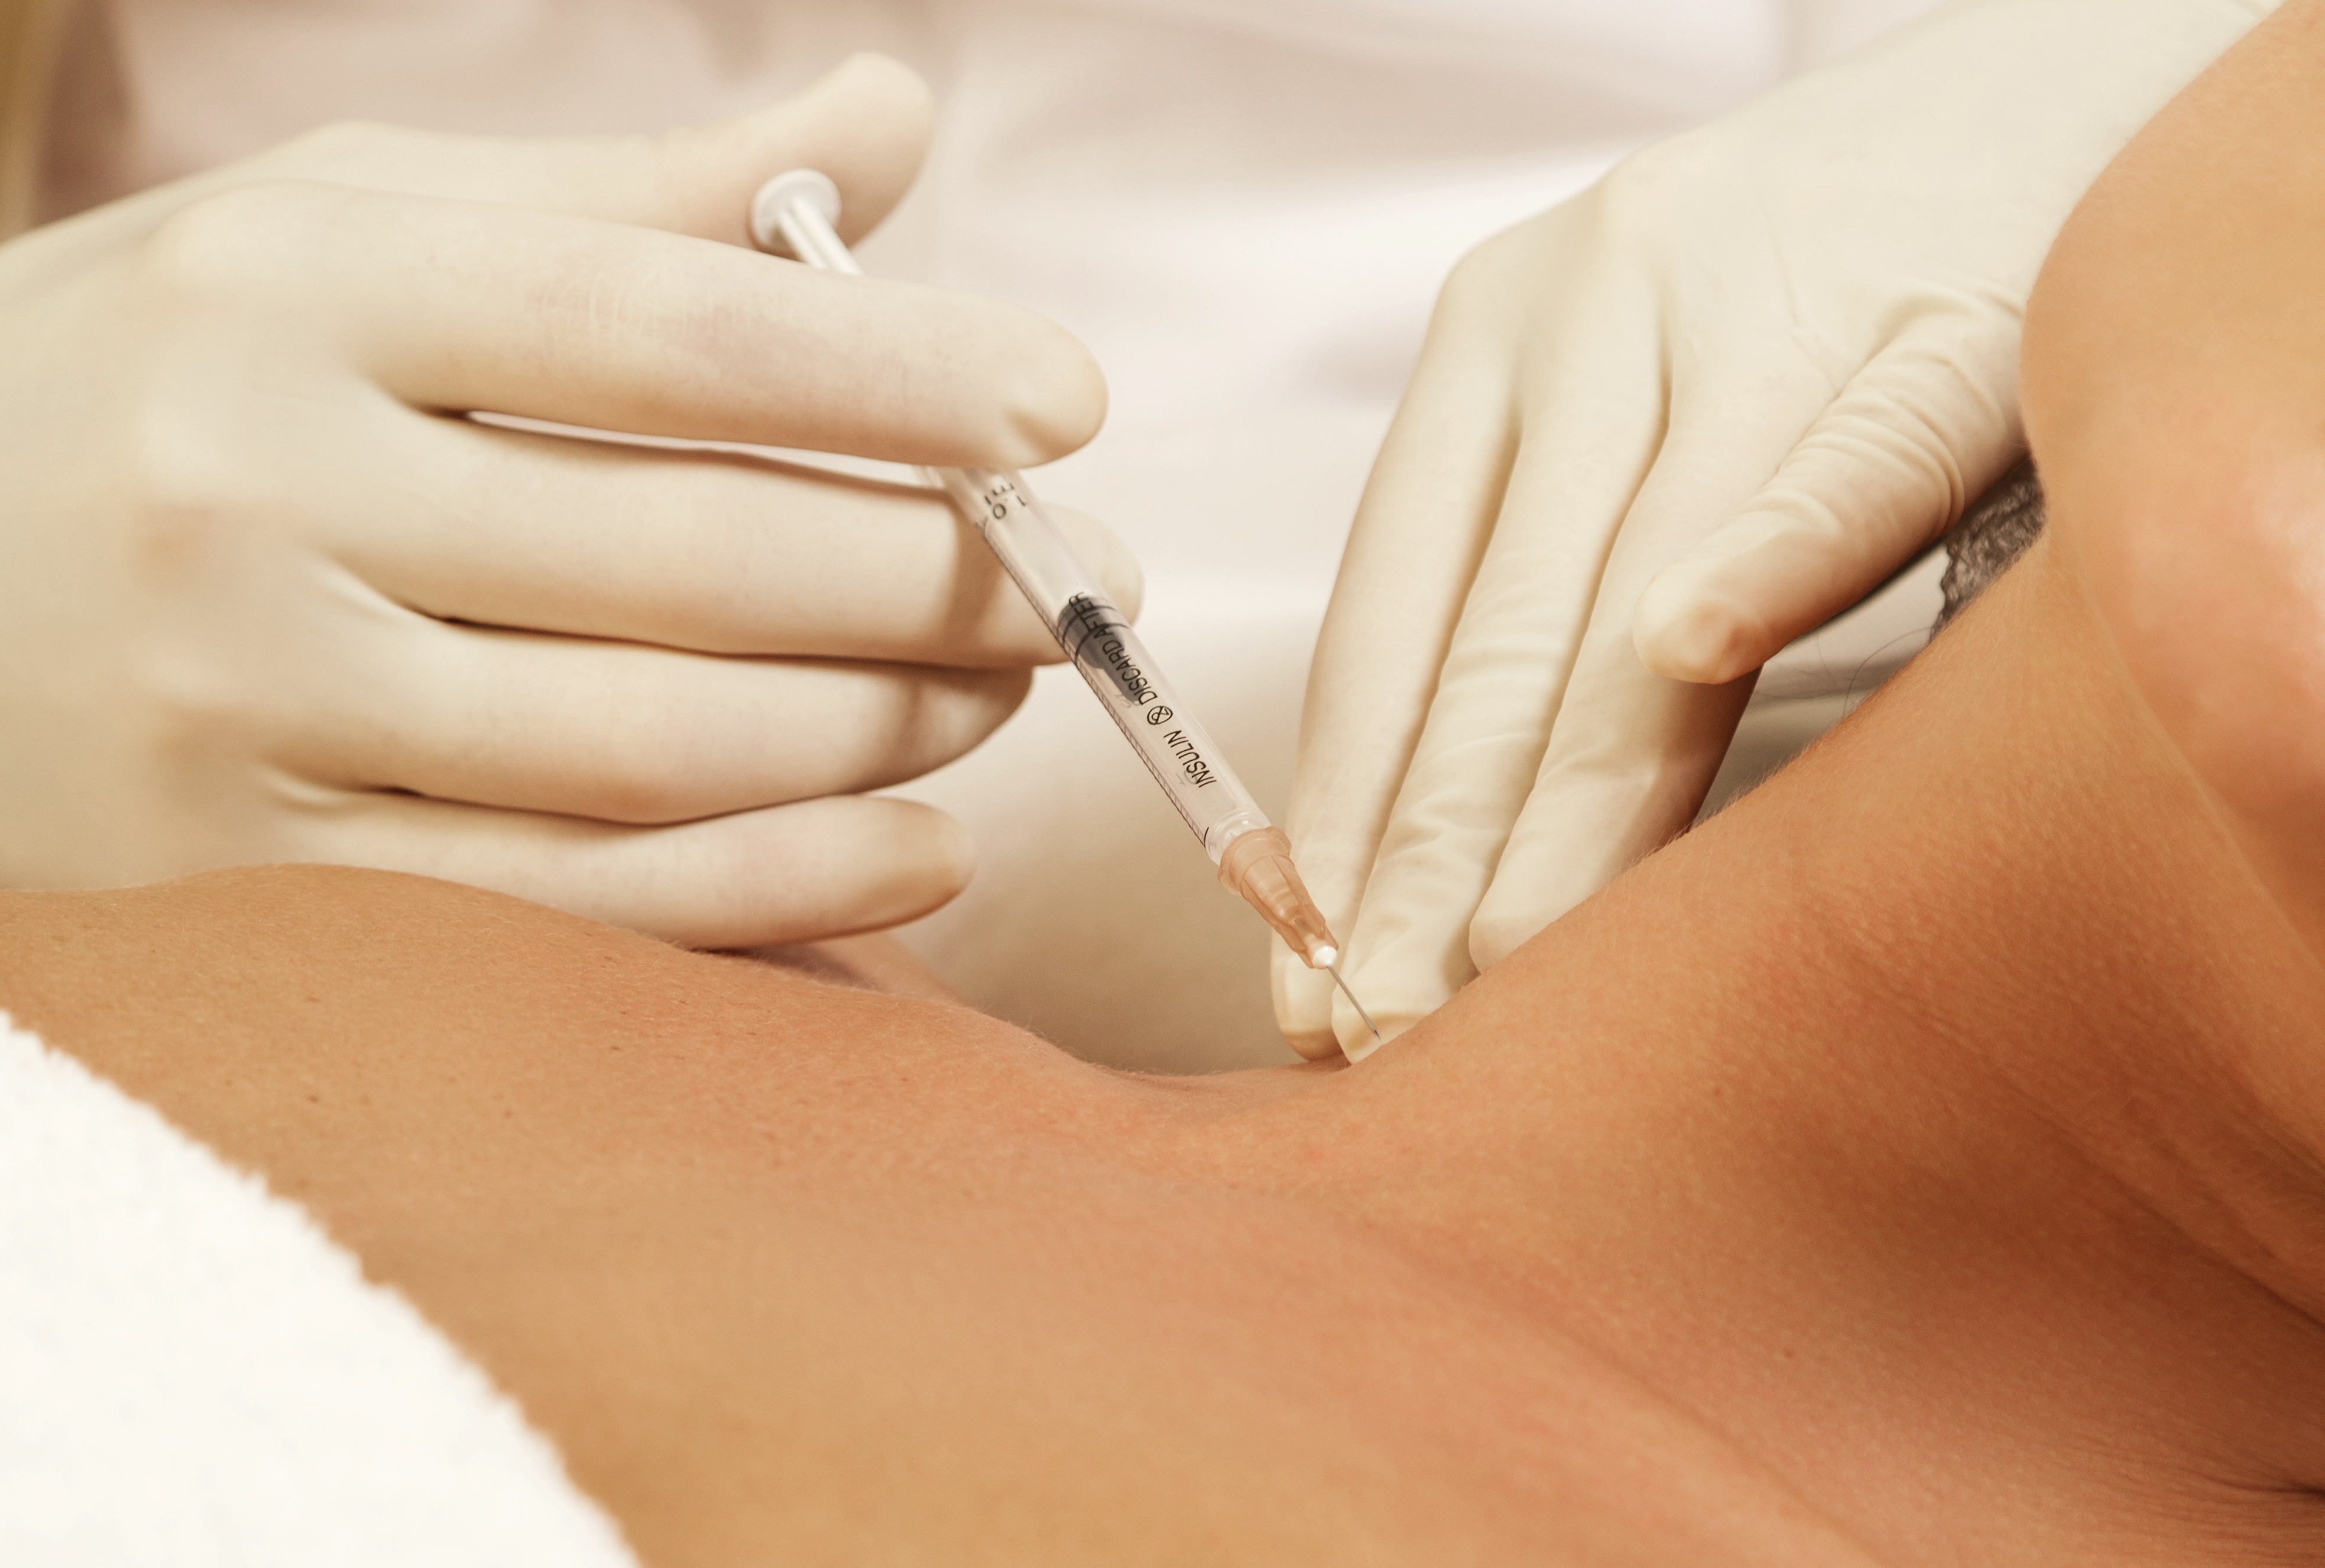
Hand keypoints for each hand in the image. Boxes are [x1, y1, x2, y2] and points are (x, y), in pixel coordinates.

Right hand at [0, 55, 1129, 946]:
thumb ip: (635, 194)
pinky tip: (924, 849)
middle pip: (684, 557)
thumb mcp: (356, 224)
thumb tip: (890, 122)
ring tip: (1008, 691)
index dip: (890, 367)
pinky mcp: (248, 869)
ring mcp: (243, 700)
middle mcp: (257, 490)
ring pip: (648, 744)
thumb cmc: (171, 365)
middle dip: (934, 579)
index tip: (1069, 399)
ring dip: (881, 728)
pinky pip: (561, 903)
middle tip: (1086, 580)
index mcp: (300, 291)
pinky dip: (769, 887)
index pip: (657, 324)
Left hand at [1278, 0, 2273, 1058]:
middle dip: (1425, 851)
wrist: (2025, 86)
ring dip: (1568, 792)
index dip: (1339, 811)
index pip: (1389, 618)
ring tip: (1499, 956)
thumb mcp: (1621, 397)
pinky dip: (1775, 549)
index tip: (1305, 963)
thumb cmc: (1800, 286)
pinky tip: (1699, 645)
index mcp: (1496, 342)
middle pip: (1494, 635)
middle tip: (1374, 1019)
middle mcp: (1594, 312)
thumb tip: (1446, 838)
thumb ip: (1539, 582)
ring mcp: (1764, 304)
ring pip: (1640, 585)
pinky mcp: (1941, 312)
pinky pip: (1850, 452)